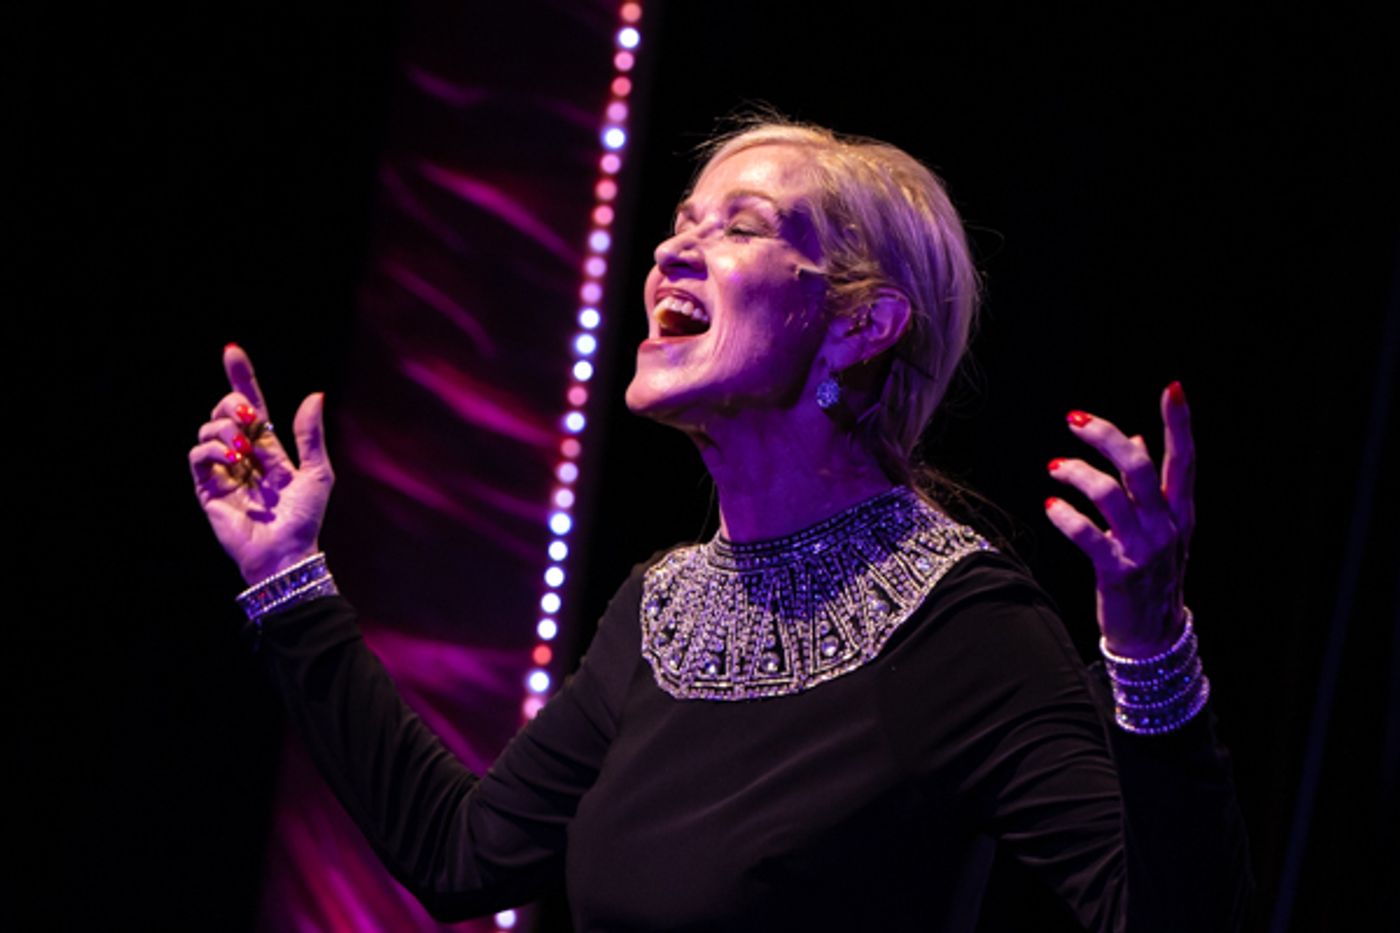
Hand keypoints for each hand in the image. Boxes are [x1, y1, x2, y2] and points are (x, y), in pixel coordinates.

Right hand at [189, 344, 334, 584]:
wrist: (286, 553)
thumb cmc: (304, 519)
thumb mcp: (317, 472)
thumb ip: (310, 435)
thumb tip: (314, 394)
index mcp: (269, 449)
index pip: (252, 406)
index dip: (241, 379)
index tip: (231, 350)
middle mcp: (243, 455)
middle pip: (226, 411)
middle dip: (233, 402)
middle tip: (248, 415)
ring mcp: (224, 470)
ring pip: (209, 428)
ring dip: (225, 428)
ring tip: (243, 449)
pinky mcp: (207, 487)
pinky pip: (198, 454)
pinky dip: (211, 447)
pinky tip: (231, 458)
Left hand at [1044, 382, 1194, 657]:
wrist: (1152, 637)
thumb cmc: (1153, 575)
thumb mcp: (1160, 529)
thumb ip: (1148, 486)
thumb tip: (1137, 439)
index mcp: (1180, 512)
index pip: (1185, 459)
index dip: (1180, 423)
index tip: (1174, 388)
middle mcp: (1166, 526)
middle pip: (1139, 468)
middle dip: (1105, 437)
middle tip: (1074, 420)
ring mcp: (1143, 550)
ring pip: (1109, 495)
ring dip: (1076, 474)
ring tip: (1055, 468)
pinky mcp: (1117, 572)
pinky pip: (1087, 535)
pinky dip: (1066, 516)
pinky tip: (1052, 505)